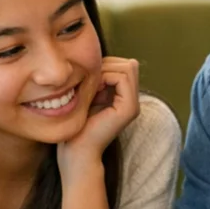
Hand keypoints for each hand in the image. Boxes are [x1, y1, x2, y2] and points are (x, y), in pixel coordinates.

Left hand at [58, 56, 140, 175]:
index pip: (125, 65)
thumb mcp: (88, 95)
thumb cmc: (76, 125)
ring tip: (91, 87)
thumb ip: (97, 80)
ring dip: (106, 71)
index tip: (89, 80)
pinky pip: (123, 78)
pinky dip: (106, 77)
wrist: (76, 150)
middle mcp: (132, 101)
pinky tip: (93, 90)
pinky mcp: (129, 108)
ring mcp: (133, 105)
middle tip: (90, 82)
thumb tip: (100, 58)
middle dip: (107, 65)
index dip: (106, 65)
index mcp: (124, 98)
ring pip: (128, 67)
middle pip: (129, 64)